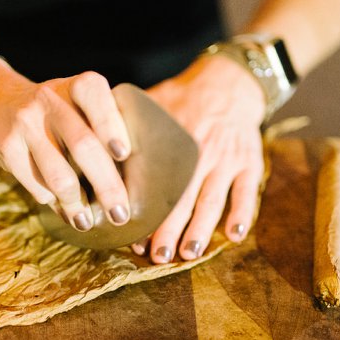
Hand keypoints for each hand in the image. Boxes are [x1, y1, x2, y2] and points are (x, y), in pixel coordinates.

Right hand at [0, 59, 132, 230]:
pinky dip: (55, 203)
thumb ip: (102, 130)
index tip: (123, 154)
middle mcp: (50, 100)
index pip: (94, 96)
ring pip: (59, 176)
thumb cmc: (55, 114)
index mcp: (75, 86)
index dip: (110, 125)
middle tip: (120, 214)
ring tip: (87, 222)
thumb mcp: (76, 105)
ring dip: (78, 205)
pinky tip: (65, 210)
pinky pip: (38, 186)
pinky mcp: (8, 148)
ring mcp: (26, 124)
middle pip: (83, 145)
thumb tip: (128, 186)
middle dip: (107, 186)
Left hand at [137, 54, 265, 262]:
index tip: (133, 233)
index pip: (155, 181)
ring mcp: (227, 159)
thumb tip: (89, 138)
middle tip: (158, 256)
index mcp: (173, 140)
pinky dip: (242, 214)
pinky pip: (246, 191)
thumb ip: (124, 122)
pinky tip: (233, 236)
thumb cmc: (182, 99)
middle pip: (183, 198)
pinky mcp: (249, 162)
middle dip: (170, 230)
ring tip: (188, 253)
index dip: (145, 210)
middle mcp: (200, 152)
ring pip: (212, 199)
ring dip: (200, 229)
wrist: (228, 83)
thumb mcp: (153, 103)